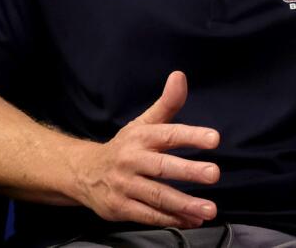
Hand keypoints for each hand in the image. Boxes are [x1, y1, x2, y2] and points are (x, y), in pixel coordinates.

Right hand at [69, 71, 220, 227]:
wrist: (82, 173)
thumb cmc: (124, 147)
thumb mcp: (143, 123)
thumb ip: (167, 103)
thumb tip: (180, 76)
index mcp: (140, 137)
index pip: (168, 134)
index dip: (191, 135)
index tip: (214, 138)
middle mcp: (132, 161)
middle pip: (162, 167)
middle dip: (189, 171)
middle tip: (214, 174)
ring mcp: (125, 186)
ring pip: (157, 196)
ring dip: (185, 204)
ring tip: (210, 209)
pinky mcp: (120, 208)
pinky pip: (148, 216)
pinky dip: (172, 219)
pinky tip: (192, 220)